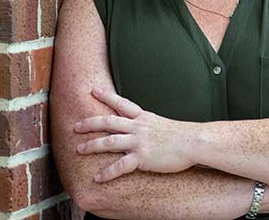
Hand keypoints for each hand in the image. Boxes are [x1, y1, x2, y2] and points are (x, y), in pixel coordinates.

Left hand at [73, 87, 195, 181]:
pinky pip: (120, 166)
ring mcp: (139, 141)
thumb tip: (146, 128)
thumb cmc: (183, 135)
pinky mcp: (142, 157)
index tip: (92, 89)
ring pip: (109, 141)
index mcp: (143, 117)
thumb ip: (151, 125)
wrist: (193, 141)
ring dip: (92, 146)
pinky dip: (107, 173)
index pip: (121, 103)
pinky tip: (97, 178)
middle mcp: (138, 127)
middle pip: (108, 121)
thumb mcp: (163, 123)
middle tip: (75, 126)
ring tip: (79, 150)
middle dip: (90, 123)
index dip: (106, 96)